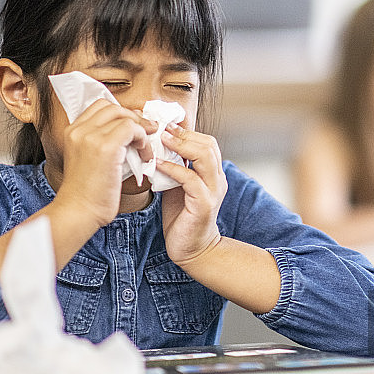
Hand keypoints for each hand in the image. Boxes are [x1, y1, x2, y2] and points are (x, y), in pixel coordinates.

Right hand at [55, 99, 156, 227]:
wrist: (79, 211)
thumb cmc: (88, 193)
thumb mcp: (90, 160)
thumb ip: (103, 143)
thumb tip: (132, 130)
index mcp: (73, 132)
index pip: (100, 107)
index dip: (121, 114)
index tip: (134, 128)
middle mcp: (79, 130)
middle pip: (112, 107)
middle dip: (134, 118)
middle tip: (147, 134)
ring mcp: (90, 137)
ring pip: (124, 116)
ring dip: (141, 130)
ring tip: (145, 149)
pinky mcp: (105, 147)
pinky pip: (132, 128)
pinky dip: (143, 139)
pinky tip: (144, 156)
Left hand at [156, 124, 226, 267]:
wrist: (191, 249)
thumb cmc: (182, 217)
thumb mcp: (177, 185)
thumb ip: (173, 166)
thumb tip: (156, 146)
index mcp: (212, 172)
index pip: (206, 141)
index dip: (186, 131)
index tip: (165, 124)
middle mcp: (217, 179)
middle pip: (208, 144)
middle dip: (183, 134)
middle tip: (161, 128)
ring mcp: (213, 191)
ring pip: (204, 157)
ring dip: (180, 145)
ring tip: (160, 140)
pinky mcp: (204, 204)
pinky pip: (190, 179)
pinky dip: (173, 168)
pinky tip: (157, 164)